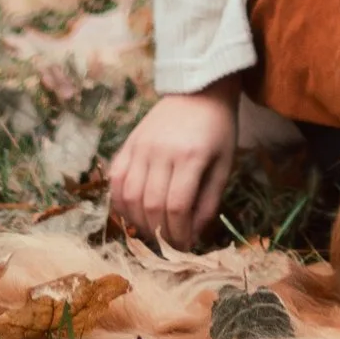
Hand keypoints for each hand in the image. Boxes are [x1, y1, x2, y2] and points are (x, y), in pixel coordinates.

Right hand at [107, 83, 241, 250]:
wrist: (199, 89)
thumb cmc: (218, 129)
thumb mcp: (224, 164)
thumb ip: (209, 201)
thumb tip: (193, 235)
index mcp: (191, 156)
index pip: (176, 206)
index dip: (178, 234)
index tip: (185, 248)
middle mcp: (161, 151)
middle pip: (150, 205)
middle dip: (159, 233)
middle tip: (169, 246)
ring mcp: (140, 146)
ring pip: (128, 196)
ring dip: (137, 223)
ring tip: (152, 233)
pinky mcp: (128, 143)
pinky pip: (115, 180)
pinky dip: (120, 203)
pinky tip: (132, 214)